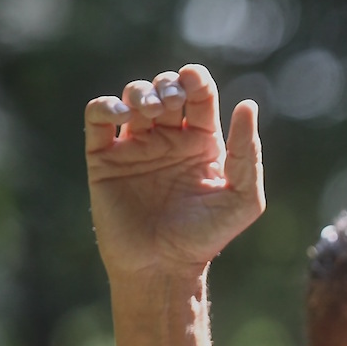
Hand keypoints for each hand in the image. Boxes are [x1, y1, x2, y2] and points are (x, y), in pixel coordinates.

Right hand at [84, 64, 263, 281]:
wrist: (163, 266)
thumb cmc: (207, 237)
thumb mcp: (242, 198)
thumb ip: (247, 153)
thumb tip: (247, 104)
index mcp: (202, 143)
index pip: (199, 96)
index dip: (195, 80)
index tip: (194, 81)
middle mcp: (168, 140)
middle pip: (165, 90)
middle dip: (167, 85)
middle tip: (170, 101)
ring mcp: (135, 147)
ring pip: (132, 98)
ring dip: (140, 92)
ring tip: (148, 111)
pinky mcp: (104, 158)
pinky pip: (98, 118)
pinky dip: (106, 106)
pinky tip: (121, 115)